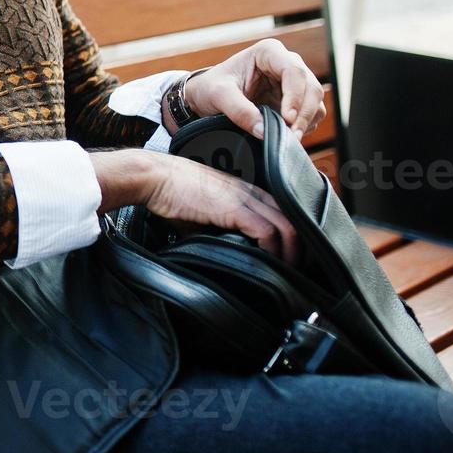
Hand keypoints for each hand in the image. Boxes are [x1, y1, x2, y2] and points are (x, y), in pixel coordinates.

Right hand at [144, 153, 299, 264]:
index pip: (283, 215)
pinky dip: (273, 251)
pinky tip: (268, 265)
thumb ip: (218, 230)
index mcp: (246, 192)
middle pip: (294, 221)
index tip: (288, 260)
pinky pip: (267, 232)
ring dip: (290, 254)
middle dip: (299, 249)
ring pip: (288, 227)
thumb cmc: (170, 194)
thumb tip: (223, 254)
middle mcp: (251, 192)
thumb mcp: (201, 215)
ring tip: (287, 274)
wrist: (154, 177)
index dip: (291, 240)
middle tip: (295, 272)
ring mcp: (245, 198)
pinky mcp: (234, 208)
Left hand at [184, 38, 325, 141]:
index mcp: (269, 52)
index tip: (287, 119)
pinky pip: (311, 114)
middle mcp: (286, 63)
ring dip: (306, 122)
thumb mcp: (218, 95)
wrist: (207, 96)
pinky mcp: (295, 100)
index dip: (295, 96)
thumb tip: (264, 132)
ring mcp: (294, 82)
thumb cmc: (211, 88)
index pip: (293, 71)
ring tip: (287, 138)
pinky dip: (304, 126)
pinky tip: (286, 134)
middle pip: (311, 87)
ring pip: (315, 102)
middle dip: (303, 114)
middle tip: (291, 137)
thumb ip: (239, 111)